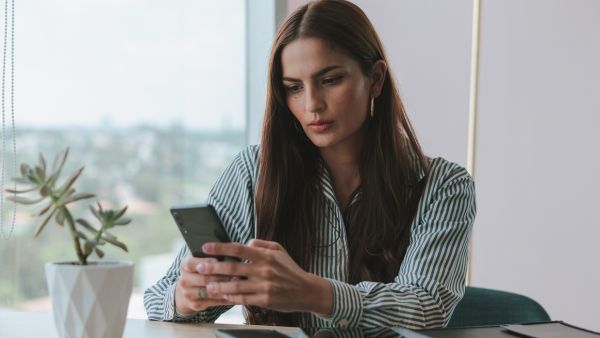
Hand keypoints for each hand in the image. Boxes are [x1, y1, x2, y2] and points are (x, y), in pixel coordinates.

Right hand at [175, 256, 235, 314]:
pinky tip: (236, 294)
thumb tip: (228, 253)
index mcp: (185, 265)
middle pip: (203, 279)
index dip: (206, 262)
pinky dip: (225, 298)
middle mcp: (184, 280)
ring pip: (209, 292)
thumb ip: (211, 256)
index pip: (192, 263)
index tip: (219, 260)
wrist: (188, 289)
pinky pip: (213, 302)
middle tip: (237, 274)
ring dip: (225, 289)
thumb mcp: (201, 260)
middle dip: (221, 277)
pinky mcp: (195, 304)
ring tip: (238, 284)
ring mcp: (188, 294)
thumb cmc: (201, 270)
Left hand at [198, 239, 332, 314]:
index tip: (205, 247)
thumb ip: (260, 244)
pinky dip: (232, 297)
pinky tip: (223, 295)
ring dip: (219, 285)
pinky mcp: (265, 299)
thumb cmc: (290, 269)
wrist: (307, 290)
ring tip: (208, 285)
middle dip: (213, 267)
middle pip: (233, 267)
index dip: (220, 247)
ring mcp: (264, 286)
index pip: (238, 248)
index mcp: (265, 255)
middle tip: (199, 267)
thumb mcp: (279, 250)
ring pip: (236, 285)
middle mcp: (264, 270)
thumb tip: (244, 243)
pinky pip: (244, 299)